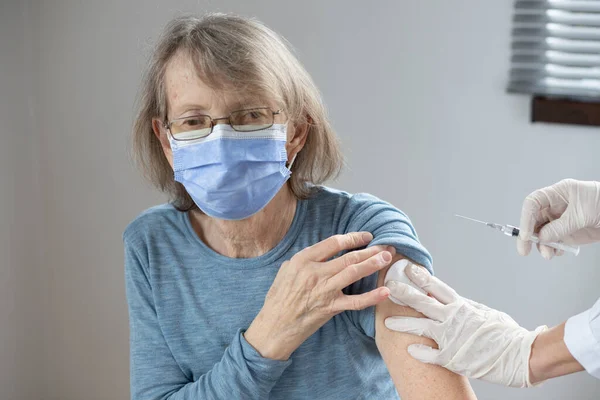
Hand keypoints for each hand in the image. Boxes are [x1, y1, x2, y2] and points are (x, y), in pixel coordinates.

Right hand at [244, 232, 393, 359]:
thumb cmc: (278, 298)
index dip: (353, 238)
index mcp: (303, 260)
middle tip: (386, 245)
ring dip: (373, 264)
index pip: (334, 243)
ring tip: (387, 257)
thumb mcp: (286, 270)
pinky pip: (355, 302)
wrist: (274, 326)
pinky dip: (371, 297)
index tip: (366, 237)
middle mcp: (315, 273)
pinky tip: (385, 291)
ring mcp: (324, 290)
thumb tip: (321, 253)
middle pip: (348, 257)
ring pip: (353, 273)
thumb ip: (304, 260)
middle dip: (370, 250)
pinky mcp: (330, 308)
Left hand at [384, 262, 546, 387]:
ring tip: (387, 322)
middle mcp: (453, 318)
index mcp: (462, 306)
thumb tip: (458, 302)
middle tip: (388, 285)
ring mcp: (450, 337)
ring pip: (420, 326)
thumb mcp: (486, 313)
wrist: (523, 354)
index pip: (436, 286)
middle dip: (403, 292)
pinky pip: (430, 354)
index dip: (421, 277)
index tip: (408, 268)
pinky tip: (410, 349)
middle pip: (422, 301)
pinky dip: (419, 351)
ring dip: (402, 323)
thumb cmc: (508, 334)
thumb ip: (468, 308)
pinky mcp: (452, 356)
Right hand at [518, 179, 599, 258]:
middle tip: (524, 249)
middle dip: (528, 235)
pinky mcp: (567, 233)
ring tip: (549, 254)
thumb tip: (542, 237)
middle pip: (534, 220)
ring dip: (542, 245)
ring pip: (542, 233)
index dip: (526, 218)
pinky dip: (552, 248)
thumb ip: (561, 226)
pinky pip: (554, 241)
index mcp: (557, 194)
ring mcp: (561, 220)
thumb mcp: (582, 214)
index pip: (533, 203)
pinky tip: (556, 252)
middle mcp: (555, 207)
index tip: (526, 235)